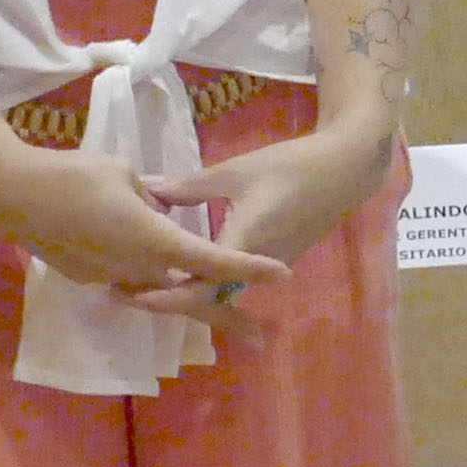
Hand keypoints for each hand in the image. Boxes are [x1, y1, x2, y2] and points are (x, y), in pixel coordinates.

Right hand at [0, 130, 290, 305]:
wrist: (14, 195)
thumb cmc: (74, 175)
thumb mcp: (126, 173)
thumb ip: (153, 196)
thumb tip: (161, 207)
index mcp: (156, 240)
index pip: (213, 260)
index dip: (248, 267)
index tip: (281, 274)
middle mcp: (139, 269)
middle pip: (191, 296)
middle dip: (227, 318)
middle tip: (261, 338)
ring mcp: (113, 278)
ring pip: (159, 291)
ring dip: (185, 296)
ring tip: (219, 310)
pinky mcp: (90, 278)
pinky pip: (129, 279)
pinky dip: (147, 279)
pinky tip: (148, 266)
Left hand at [125, 117, 396, 314]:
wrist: (343, 170)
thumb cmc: (290, 167)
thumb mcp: (235, 172)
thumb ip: (189, 187)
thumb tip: (146, 190)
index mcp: (243, 247)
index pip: (198, 290)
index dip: (162, 297)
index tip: (128, 292)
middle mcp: (254, 268)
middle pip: (205, 300)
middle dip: (165, 300)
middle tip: (122, 292)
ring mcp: (266, 268)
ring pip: (218, 293)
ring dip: (183, 293)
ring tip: (141, 282)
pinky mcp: (272, 261)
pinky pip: (232, 282)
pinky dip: (203, 282)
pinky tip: (178, 270)